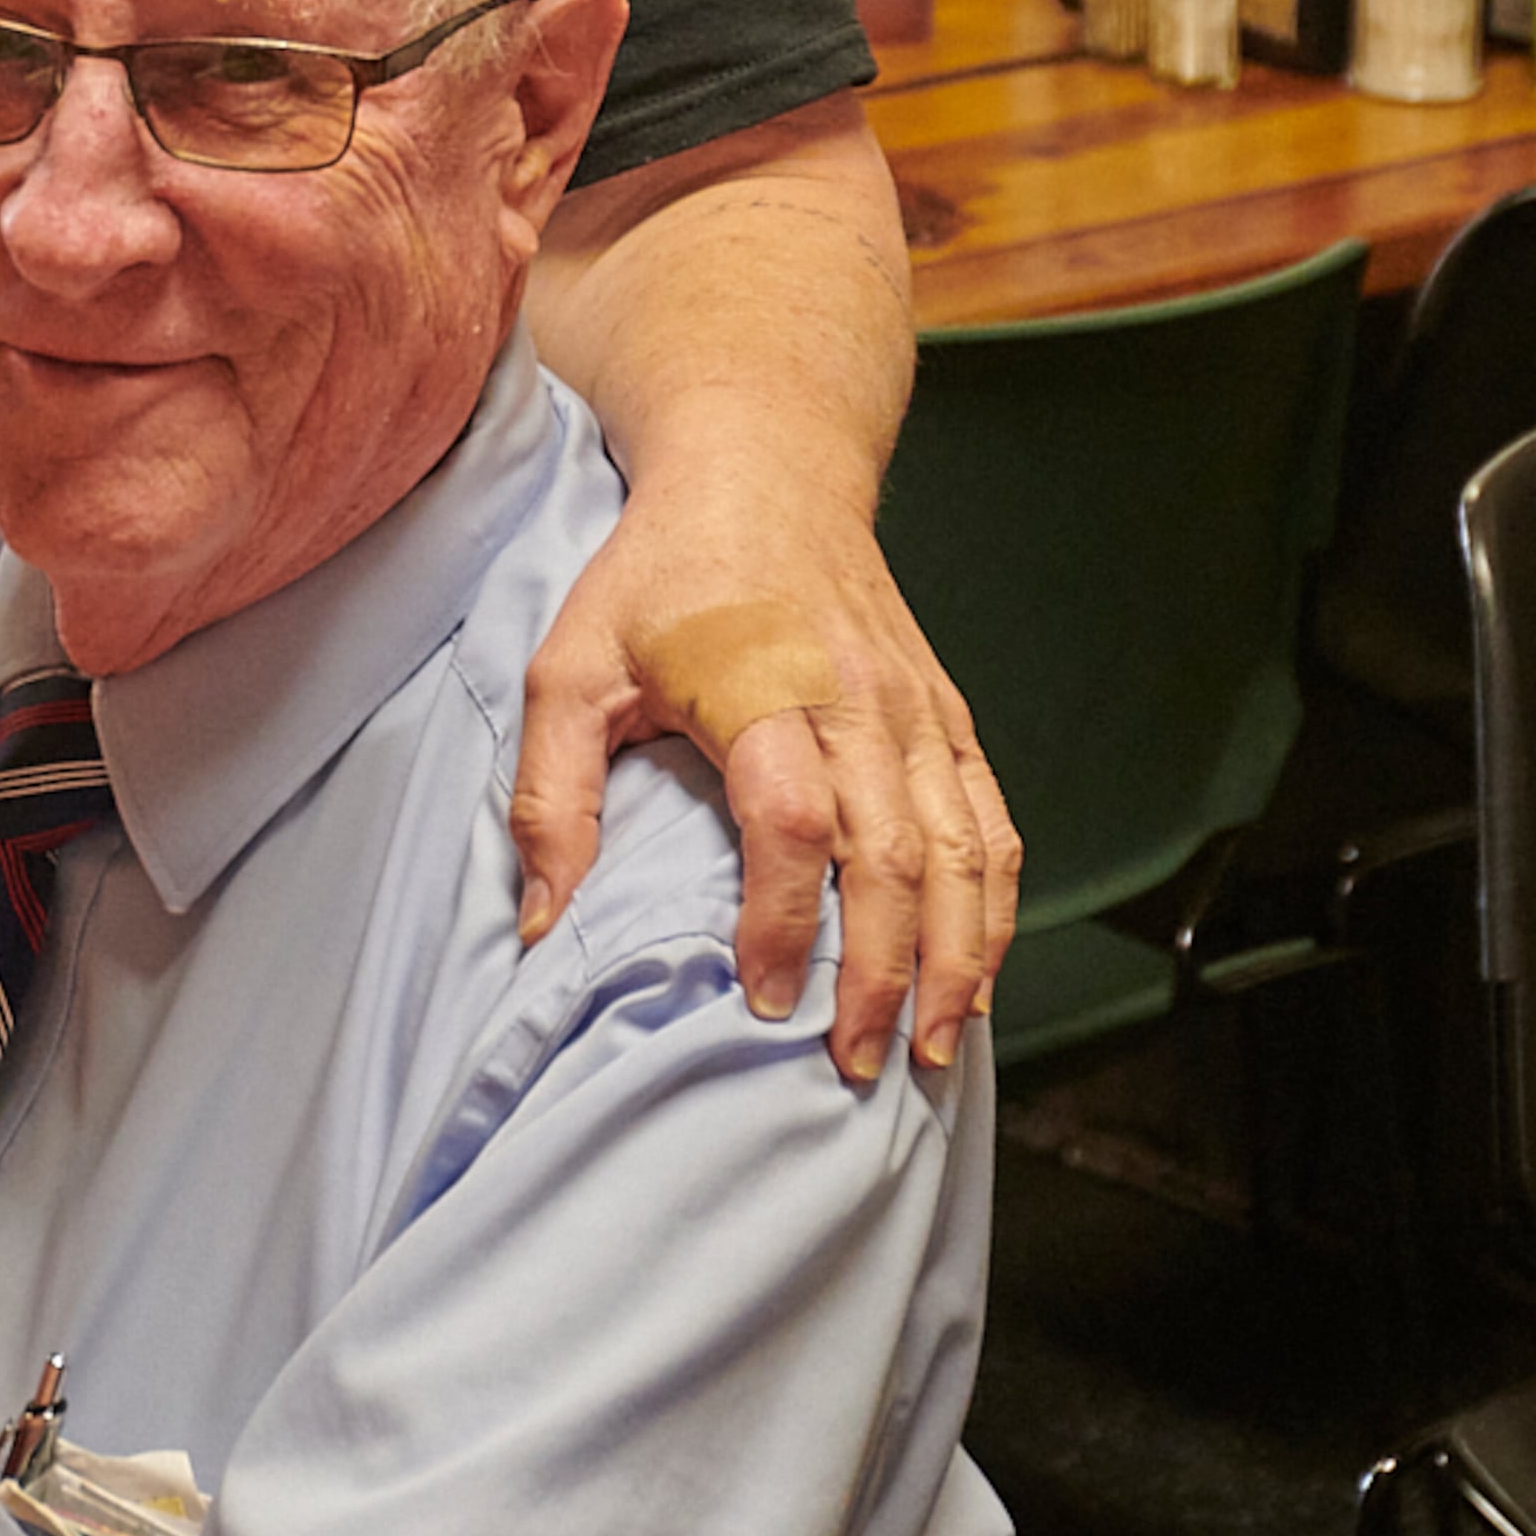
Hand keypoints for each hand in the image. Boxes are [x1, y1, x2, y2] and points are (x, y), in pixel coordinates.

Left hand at [511, 464, 1015, 1087]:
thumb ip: (549, 793)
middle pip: (892, 855)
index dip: (786, 921)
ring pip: (961, 850)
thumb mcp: (569, 663)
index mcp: (759, 686)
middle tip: (853, 1065)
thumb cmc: (657, 575)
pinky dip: (992, 905)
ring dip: (957, 959)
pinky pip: (990, 821)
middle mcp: (854, 700)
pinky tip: (976, 974)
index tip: (767, 1004)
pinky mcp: (944, 712)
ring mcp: (912, 707)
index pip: (790, 823)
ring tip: (933, 1050)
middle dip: (882, 975)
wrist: (764, 470)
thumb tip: (543, 921)